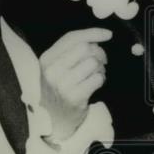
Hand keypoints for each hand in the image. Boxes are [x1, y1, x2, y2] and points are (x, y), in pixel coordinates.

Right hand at [39, 28, 111, 142]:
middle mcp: (51, 70)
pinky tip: (93, 84)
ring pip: (93, 63)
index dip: (92, 33)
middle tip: (99, 62)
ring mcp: (62, 85)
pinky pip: (98, 79)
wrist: (52, 120)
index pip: (71, 38)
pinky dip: (100, 79)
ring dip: (100, 68)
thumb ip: (69, 51)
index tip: (108, 34)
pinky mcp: (74, 97)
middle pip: (85, 48)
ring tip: (94, 75)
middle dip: (98, 53)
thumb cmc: (57, 89)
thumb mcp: (54, 67)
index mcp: (46, 59)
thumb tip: (97, 38)